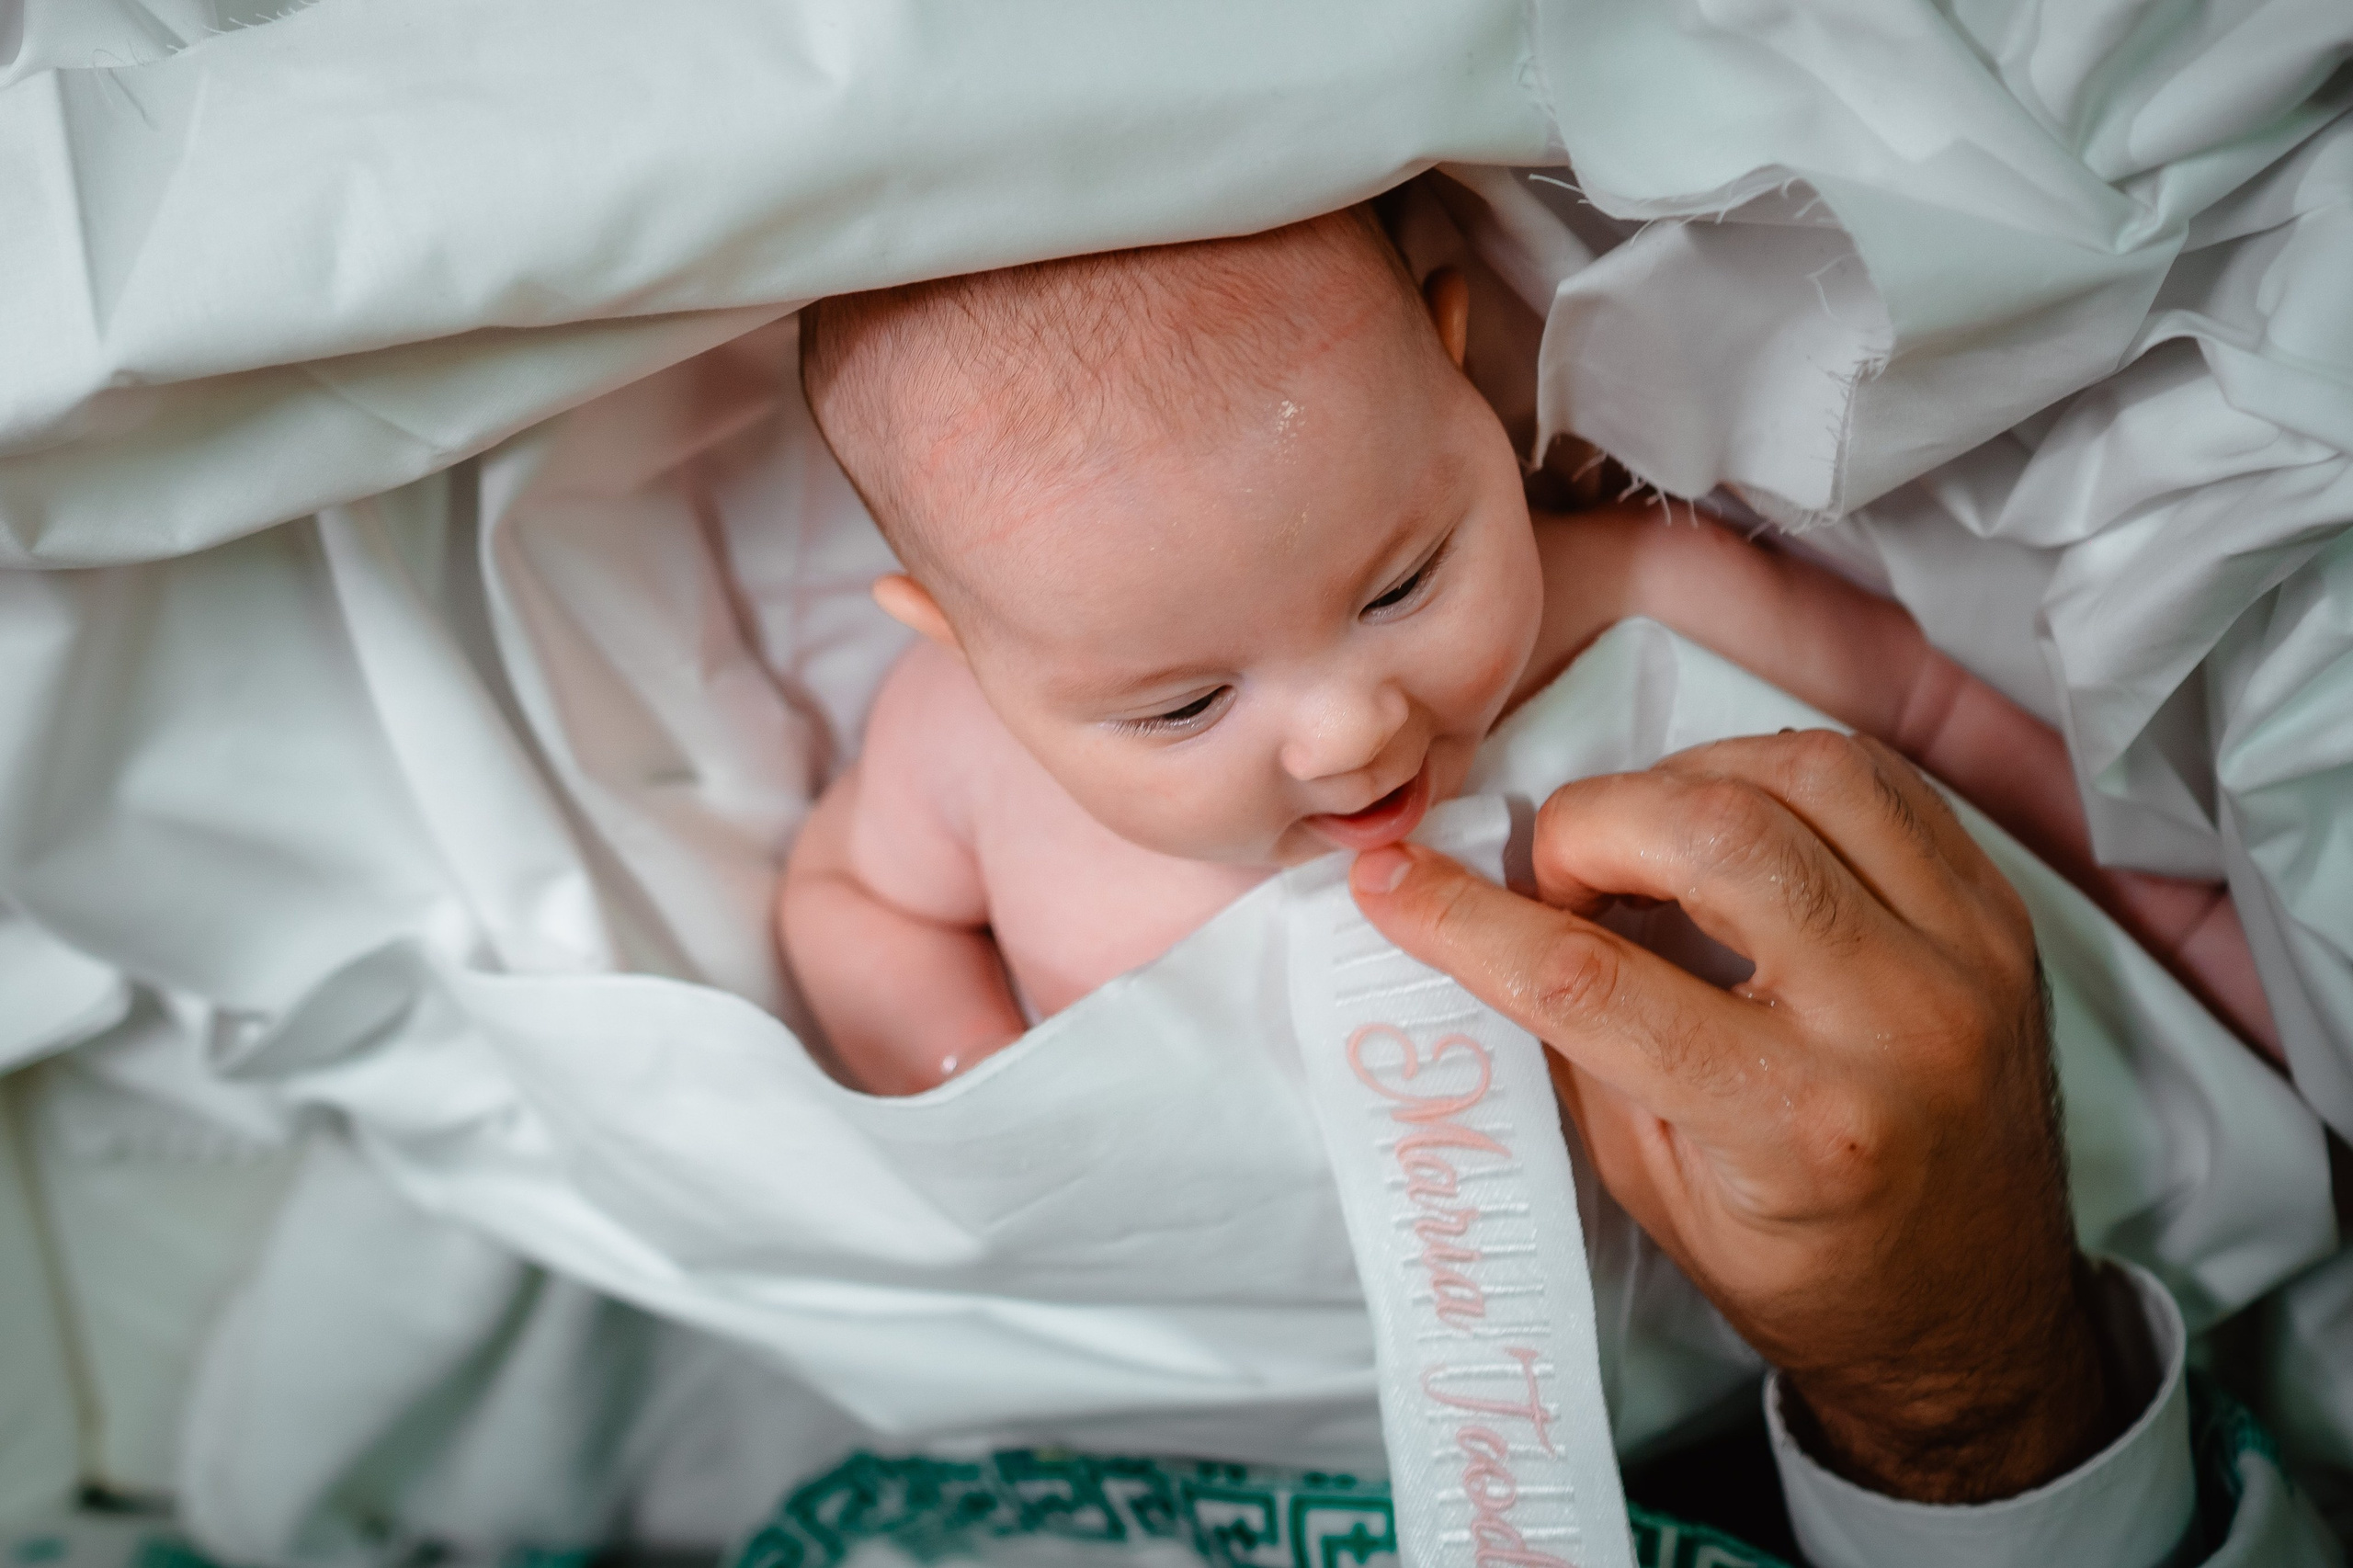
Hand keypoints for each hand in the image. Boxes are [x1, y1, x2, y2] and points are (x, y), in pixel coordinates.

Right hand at [1349, 731, 2125, 1502]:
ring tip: (1648, 842)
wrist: (1976, 1315)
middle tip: (1560, 877)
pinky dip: (1777, 777)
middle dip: (1592, 827)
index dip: (1470, 921)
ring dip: (1687, 780)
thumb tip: (1490, 916)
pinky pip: (1876, 780)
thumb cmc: (1802, 1262)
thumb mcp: (1654, 1186)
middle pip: (1715, 835)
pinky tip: (1732, 823)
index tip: (1394, 881)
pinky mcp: (1998, 912)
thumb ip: (1579, 1045)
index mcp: (1797, 1127)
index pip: (1595, 985)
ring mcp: (1965, 956)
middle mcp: (1897, 1026)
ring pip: (1803, 773)